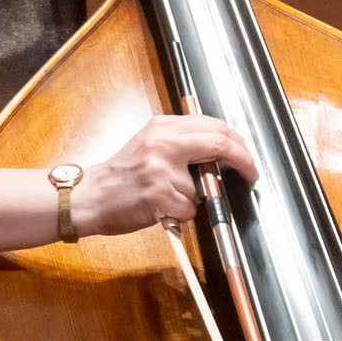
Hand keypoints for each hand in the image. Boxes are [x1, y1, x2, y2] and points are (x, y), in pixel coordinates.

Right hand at [70, 112, 258, 238]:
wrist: (91, 196)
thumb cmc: (122, 175)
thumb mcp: (150, 144)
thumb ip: (181, 141)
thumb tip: (221, 148)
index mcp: (162, 127)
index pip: (213, 126)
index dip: (237, 142)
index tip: (247, 156)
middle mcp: (162, 143)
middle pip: (220, 144)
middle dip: (243, 160)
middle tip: (251, 172)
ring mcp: (161, 169)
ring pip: (203, 185)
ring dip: (195, 197)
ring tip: (169, 197)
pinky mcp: (159, 195)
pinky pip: (190, 208)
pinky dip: (182, 214)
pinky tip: (162, 208)